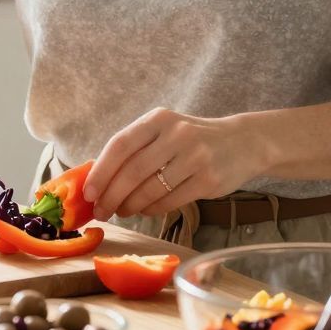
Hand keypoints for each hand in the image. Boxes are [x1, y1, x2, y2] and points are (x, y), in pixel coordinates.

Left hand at [84, 108, 257, 219]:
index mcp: (159, 119)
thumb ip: (136, 148)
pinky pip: (170, 201)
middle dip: (111, 195)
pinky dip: (152, 209)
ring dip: (131, 205)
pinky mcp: (208, 179)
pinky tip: (145, 210)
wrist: (242, 142)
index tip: (88, 192)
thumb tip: (97, 180)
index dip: (101, 171)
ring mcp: (195, 156)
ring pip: (151, 189)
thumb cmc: (192, 140)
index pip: (121, 144)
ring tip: (122, 211)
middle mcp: (177, 134)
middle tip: (101, 210)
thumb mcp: (165, 131)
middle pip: (133, 170)